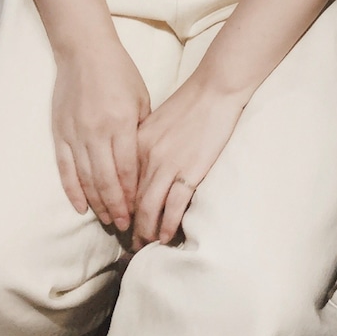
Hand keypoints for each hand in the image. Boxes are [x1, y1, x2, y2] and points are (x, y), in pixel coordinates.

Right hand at [52, 40, 150, 232]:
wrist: (84, 52)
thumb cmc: (120, 73)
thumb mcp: (141, 98)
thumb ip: (142, 131)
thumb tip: (146, 163)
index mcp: (120, 123)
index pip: (128, 168)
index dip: (134, 193)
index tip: (141, 211)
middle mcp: (96, 132)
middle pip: (107, 180)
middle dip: (118, 207)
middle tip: (126, 226)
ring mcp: (75, 134)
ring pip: (86, 179)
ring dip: (98, 203)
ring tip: (109, 220)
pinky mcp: (59, 134)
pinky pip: (65, 169)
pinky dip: (73, 190)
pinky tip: (81, 207)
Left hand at [133, 77, 246, 248]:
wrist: (215, 91)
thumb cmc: (191, 103)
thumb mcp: (158, 121)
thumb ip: (146, 144)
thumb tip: (143, 169)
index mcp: (137, 143)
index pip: (123, 183)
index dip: (121, 206)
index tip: (122, 220)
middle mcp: (147, 156)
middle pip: (133, 200)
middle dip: (131, 225)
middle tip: (132, 242)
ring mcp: (167, 165)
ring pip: (149, 208)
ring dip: (146, 231)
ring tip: (146, 244)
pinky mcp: (188, 171)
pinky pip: (173, 206)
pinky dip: (168, 225)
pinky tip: (166, 236)